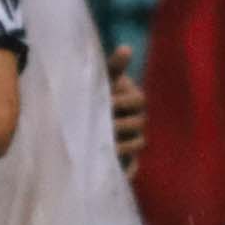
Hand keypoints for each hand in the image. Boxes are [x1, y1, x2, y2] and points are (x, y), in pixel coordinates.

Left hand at [106, 44, 145, 177]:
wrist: (87, 108)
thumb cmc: (97, 90)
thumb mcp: (102, 77)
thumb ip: (113, 66)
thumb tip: (126, 48)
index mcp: (135, 98)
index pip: (136, 100)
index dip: (122, 101)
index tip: (106, 101)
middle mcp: (138, 120)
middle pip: (138, 123)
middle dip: (121, 124)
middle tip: (102, 126)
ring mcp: (134, 138)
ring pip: (137, 143)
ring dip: (123, 145)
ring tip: (105, 146)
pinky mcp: (127, 156)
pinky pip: (132, 166)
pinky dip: (128, 172)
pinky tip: (120, 176)